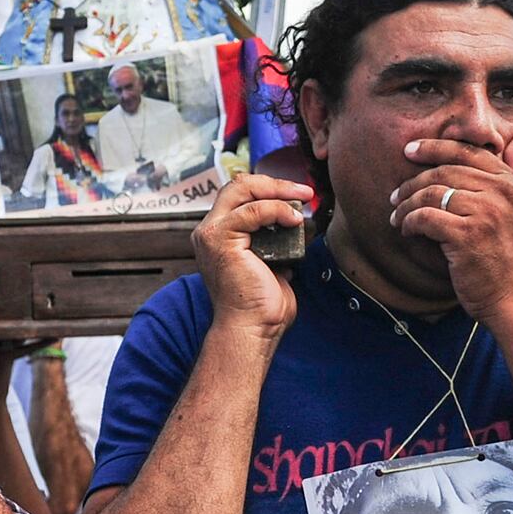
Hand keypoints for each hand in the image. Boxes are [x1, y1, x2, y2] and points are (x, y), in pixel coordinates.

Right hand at [192, 175, 311, 339]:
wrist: (252, 329)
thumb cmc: (262, 306)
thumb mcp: (271, 263)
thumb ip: (274, 242)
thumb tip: (291, 227)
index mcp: (218, 236)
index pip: (239, 196)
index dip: (269, 189)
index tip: (298, 195)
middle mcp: (209, 232)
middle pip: (238, 185)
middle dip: (274, 183)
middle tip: (303, 191)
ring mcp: (211, 234)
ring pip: (242, 190)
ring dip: (278, 192)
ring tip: (301, 202)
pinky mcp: (219, 240)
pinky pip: (252, 211)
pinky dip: (276, 210)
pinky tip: (294, 219)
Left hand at [387, 133, 512, 323]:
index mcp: (512, 183)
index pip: (468, 152)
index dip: (435, 147)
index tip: (410, 150)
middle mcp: (502, 192)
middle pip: (445, 171)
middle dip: (414, 180)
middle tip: (395, 194)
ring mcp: (486, 212)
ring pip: (432, 193)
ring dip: (407, 203)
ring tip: (397, 215)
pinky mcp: (467, 235)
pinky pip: (426, 217)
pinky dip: (410, 221)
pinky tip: (406, 229)